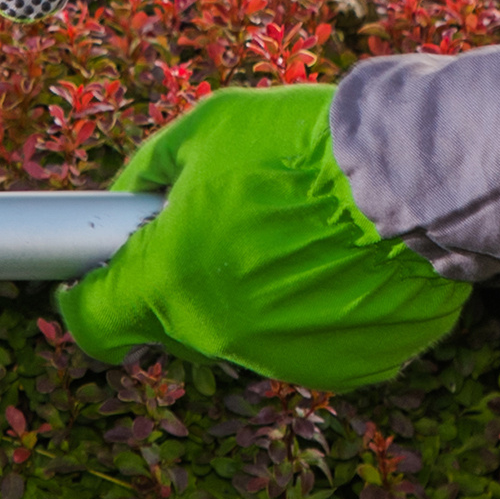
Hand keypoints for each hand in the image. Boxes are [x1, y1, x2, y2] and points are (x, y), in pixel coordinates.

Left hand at [55, 85, 468, 392]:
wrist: (413, 175)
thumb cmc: (303, 146)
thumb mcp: (208, 128)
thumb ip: (150, 169)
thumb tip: (125, 197)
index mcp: (168, 280)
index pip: (94, 323)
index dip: (86, 299)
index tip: (94, 278)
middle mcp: (217, 334)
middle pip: (172, 322)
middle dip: (182, 278)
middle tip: (222, 224)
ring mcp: (281, 359)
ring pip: (241, 332)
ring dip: (250, 293)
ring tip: (296, 230)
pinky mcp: (343, 370)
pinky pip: (305, 342)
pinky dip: (311, 309)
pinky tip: (339, 260)